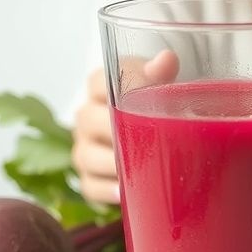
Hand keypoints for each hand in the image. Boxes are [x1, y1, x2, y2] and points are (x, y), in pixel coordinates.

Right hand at [72, 50, 178, 204]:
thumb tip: (167, 59)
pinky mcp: (89, 179)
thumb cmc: (156, 109)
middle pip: (90, 119)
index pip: (98, 81)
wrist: (154, 141)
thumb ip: (161, 73)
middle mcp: (87, 117)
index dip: (120, 87)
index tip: (149, 94)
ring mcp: (85, 148)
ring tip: (138, 168)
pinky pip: (90, 186)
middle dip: (117, 129)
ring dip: (112, 163)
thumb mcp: (160, 87)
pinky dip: (106, 191)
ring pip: (87, 156)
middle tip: (147, 136)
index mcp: (101, 89)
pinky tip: (124, 192)